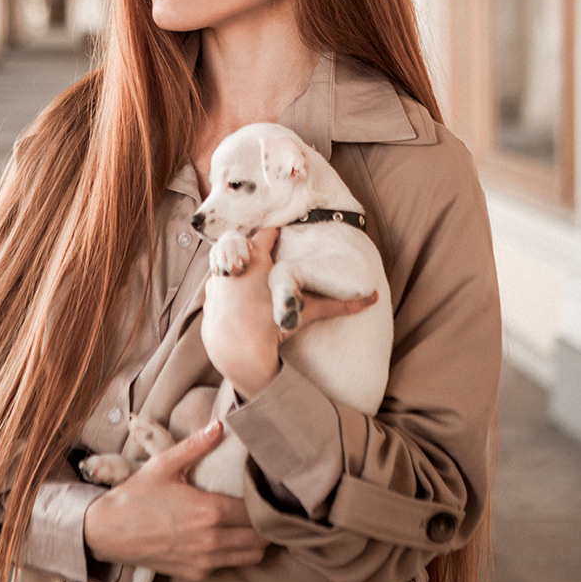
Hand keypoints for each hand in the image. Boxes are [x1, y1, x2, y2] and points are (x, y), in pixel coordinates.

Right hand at [83, 420, 267, 579]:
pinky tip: (230, 534)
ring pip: (250, 556)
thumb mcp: (165, 464)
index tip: (265, 488)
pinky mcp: (195, 572)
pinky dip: (237, 552)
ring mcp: (204, 560)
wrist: (109, 532)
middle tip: (264, 505)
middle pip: (259, 538)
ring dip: (256, 540)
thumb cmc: (137, 496)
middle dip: (265, 522)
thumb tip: (220, 426)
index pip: (254, 511)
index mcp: (209, 512)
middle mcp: (211, 541)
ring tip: (252, 520)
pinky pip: (229, 565)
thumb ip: (196, 445)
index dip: (263, 500)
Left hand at [202, 228, 377, 399]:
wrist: (237, 349)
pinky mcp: (208, 297)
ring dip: (238, 270)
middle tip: (265, 257)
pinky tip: (234, 300)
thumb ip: (337, 305)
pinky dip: (225, 290)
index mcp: (258, 257)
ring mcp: (217, 278)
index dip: (274, 233)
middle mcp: (235, 262)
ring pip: (228, 265)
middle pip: (244, 245)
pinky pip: (217, 285)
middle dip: (254, 250)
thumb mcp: (305, 311)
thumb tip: (372, 299)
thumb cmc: (271, 323)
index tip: (280, 233)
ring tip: (249, 280)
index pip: (267, 234)